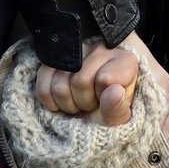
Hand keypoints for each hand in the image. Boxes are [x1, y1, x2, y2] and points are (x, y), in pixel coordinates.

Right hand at [31, 35, 167, 124]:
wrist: (107, 113)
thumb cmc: (122, 113)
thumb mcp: (126, 119)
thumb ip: (120, 110)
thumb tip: (114, 91)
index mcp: (126, 60)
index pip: (104, 79)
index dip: (105, 99)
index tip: (113, 102)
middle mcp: (101, 48)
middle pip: (79, 82)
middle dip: (85, 104)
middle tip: (95, 107)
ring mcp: (75, 51)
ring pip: (59, 84)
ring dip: (68, 105)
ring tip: (82, 105)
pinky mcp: (55, 60)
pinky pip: (42, 83)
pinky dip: (50, 102)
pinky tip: (65, 103)